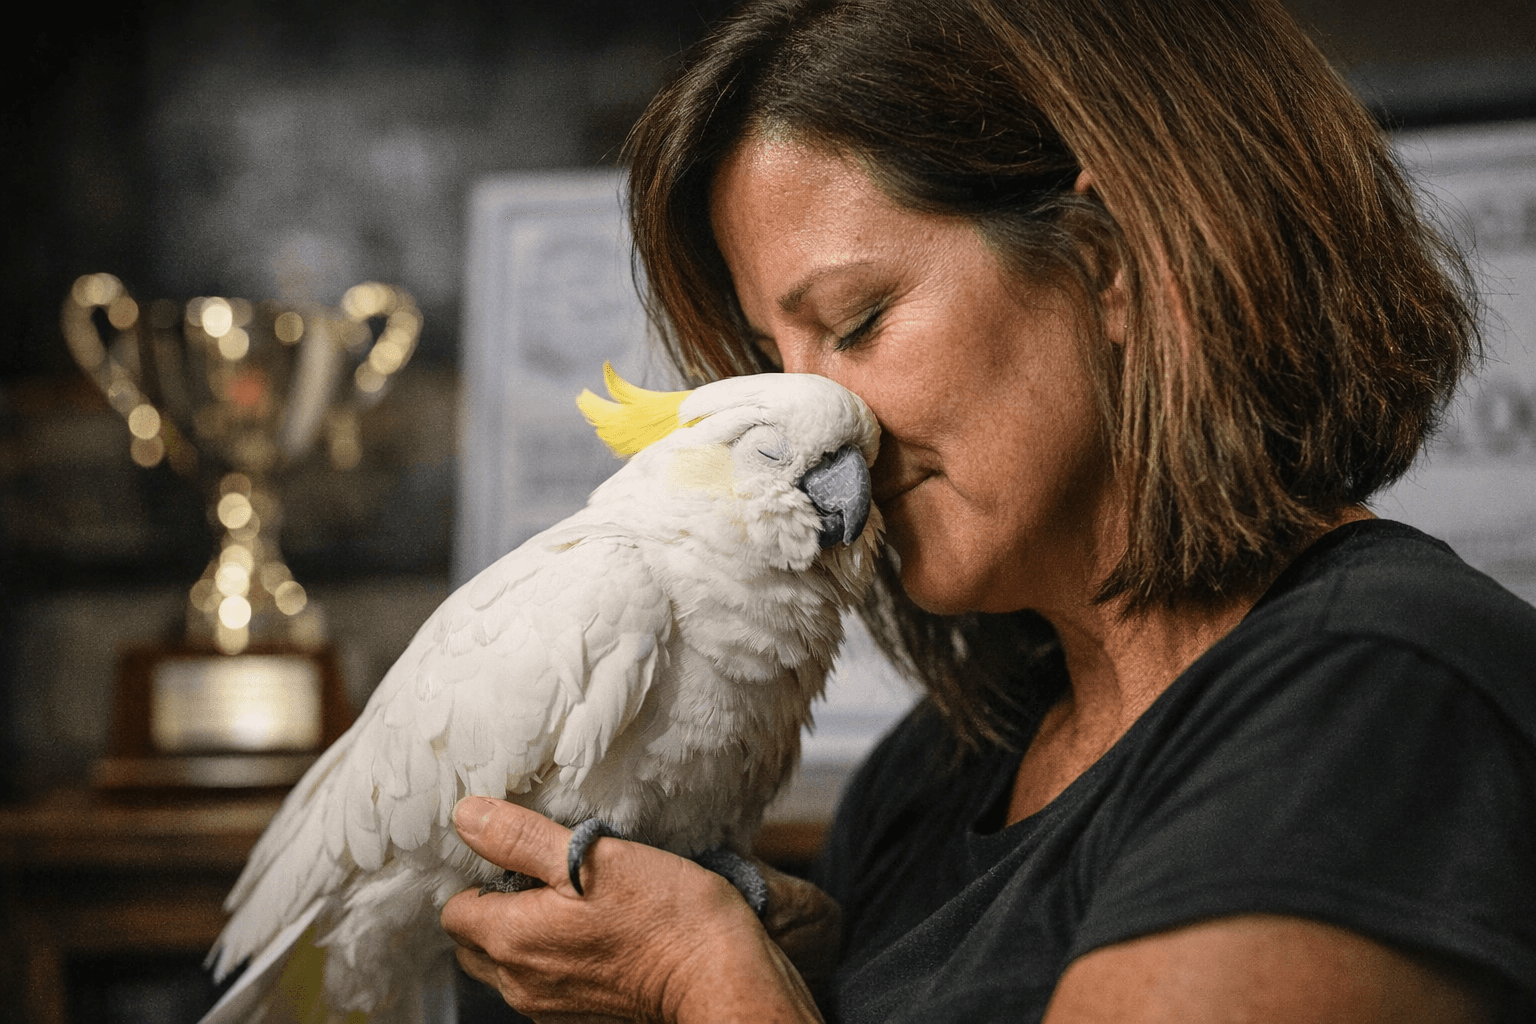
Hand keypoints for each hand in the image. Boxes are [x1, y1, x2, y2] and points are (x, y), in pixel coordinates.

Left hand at [440, 797, 825, 1023]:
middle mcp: (521, 983)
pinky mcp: (581, 1017)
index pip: (454, 910)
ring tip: (575, 902)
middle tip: (543, 876)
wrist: (721, 978)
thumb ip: (521, 838)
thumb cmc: (665, 917)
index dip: (480, 877)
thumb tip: (466, 816)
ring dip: (526, 936)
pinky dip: (556, 960)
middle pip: (474, 945)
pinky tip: (598, 932)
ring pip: (509, 968)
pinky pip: (545, 986)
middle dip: (493, 910)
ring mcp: (550, 1007)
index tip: (519, 856)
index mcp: (513, 939)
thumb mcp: (593, 857)